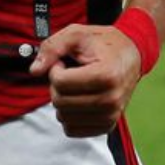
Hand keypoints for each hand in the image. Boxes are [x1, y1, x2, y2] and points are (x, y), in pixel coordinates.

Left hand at [28, 23, 143, 137]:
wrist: (130, 55)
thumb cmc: (103, 43)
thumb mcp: (76, 34)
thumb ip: (51, 48)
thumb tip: (34, 70)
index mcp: (106, 75)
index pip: (60, 82)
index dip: (55, 69)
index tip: (64, 62)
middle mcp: (111, 100)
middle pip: (60, 101)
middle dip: (56, 85)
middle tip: (68, 73)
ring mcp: (110, 115)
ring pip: (64, 117)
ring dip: (62, 100)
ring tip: (75, 85)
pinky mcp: (107, 125)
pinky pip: (72, 130)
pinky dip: (68, 115)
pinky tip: (77, 99)